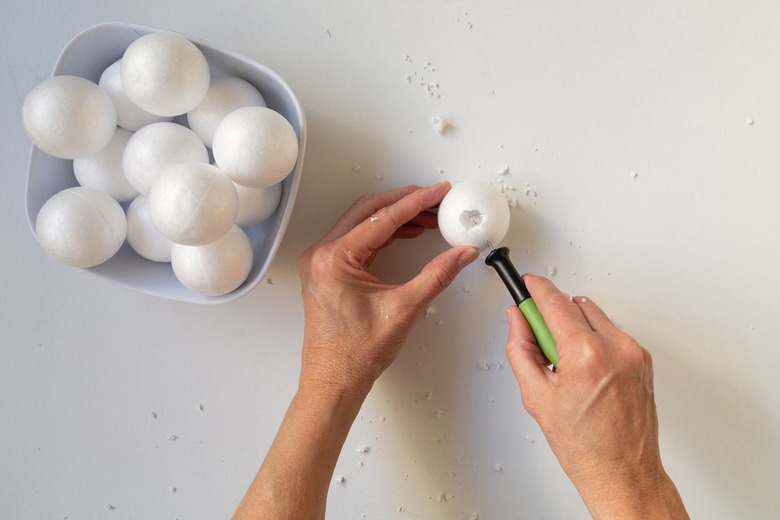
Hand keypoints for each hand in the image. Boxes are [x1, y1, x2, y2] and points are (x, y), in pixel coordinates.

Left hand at [233, 182, 477, 519]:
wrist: (333, 381)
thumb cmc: (355, 354)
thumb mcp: (404, 309)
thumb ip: (436, 275)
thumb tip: (460, 253)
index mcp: (335, 260)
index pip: (382, 219)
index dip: (416, 203)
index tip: (438, 193)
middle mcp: (322, 255)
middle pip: (369, 212)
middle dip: (405, 203)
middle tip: (435, 199)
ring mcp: (321, 262)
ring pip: (361, 223)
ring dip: (394, 217)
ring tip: (428, 217)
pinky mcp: (326, 271)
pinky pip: (356, 239)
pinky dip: (382, 233)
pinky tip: (406, 234)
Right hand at [505, 275, 687, 518]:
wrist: (623, 472)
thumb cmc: (585, 446)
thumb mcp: (536, 396)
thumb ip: (521, 348)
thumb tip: (518, 320)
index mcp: (586, 354)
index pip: (555, 301)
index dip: (536, 288)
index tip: (526, 283)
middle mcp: (616, 347)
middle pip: (575, 304)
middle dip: (554, 315)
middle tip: (542, 344)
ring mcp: (634, 352)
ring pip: (595, 316)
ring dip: (575, 327)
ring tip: (566, 365)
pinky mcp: (643, 360)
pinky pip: (611, 334)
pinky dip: (594, 341)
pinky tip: (586, 372)